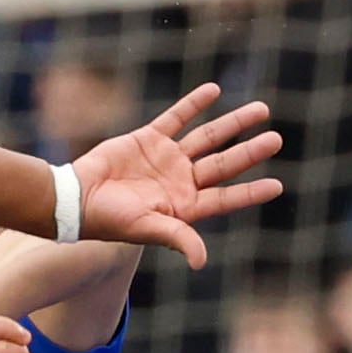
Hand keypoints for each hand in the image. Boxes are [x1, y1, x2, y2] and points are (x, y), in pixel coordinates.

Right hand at [68, 84, 281, 269]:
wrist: (74, 197)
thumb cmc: (108, 220)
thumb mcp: (146, 228)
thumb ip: (177, 237)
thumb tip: (202, 262)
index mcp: (183, 206)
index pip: (224, 197)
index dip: (250, 192)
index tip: (277, 186)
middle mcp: (180, 181)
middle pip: (223, 164)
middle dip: (250, 151)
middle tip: (276, 139)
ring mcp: (166, 159)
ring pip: (208, 137)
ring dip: (233, 123)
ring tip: (262, 109)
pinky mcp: (148, 139)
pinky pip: (177, 118)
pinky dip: (195, 104)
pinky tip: (214, 90)